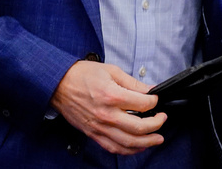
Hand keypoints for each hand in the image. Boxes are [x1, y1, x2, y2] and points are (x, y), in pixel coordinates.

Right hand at [50, 60, 166, 154]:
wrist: (59, 84)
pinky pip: (113, 147)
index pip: (142, 104)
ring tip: (157, 138)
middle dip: (156, 124)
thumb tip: (149, 90)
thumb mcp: (111, 71)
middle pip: (139, 127)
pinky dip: (128, 150)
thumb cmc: (82, 75)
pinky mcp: (93, 134)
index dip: (154, 102)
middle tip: (162, 119)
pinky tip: (138, 146)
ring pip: (128, 142)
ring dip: (147, 142)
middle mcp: (106, 114)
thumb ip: (132, 82)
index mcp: (111, 95)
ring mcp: (99, 127)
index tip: (156, 99)